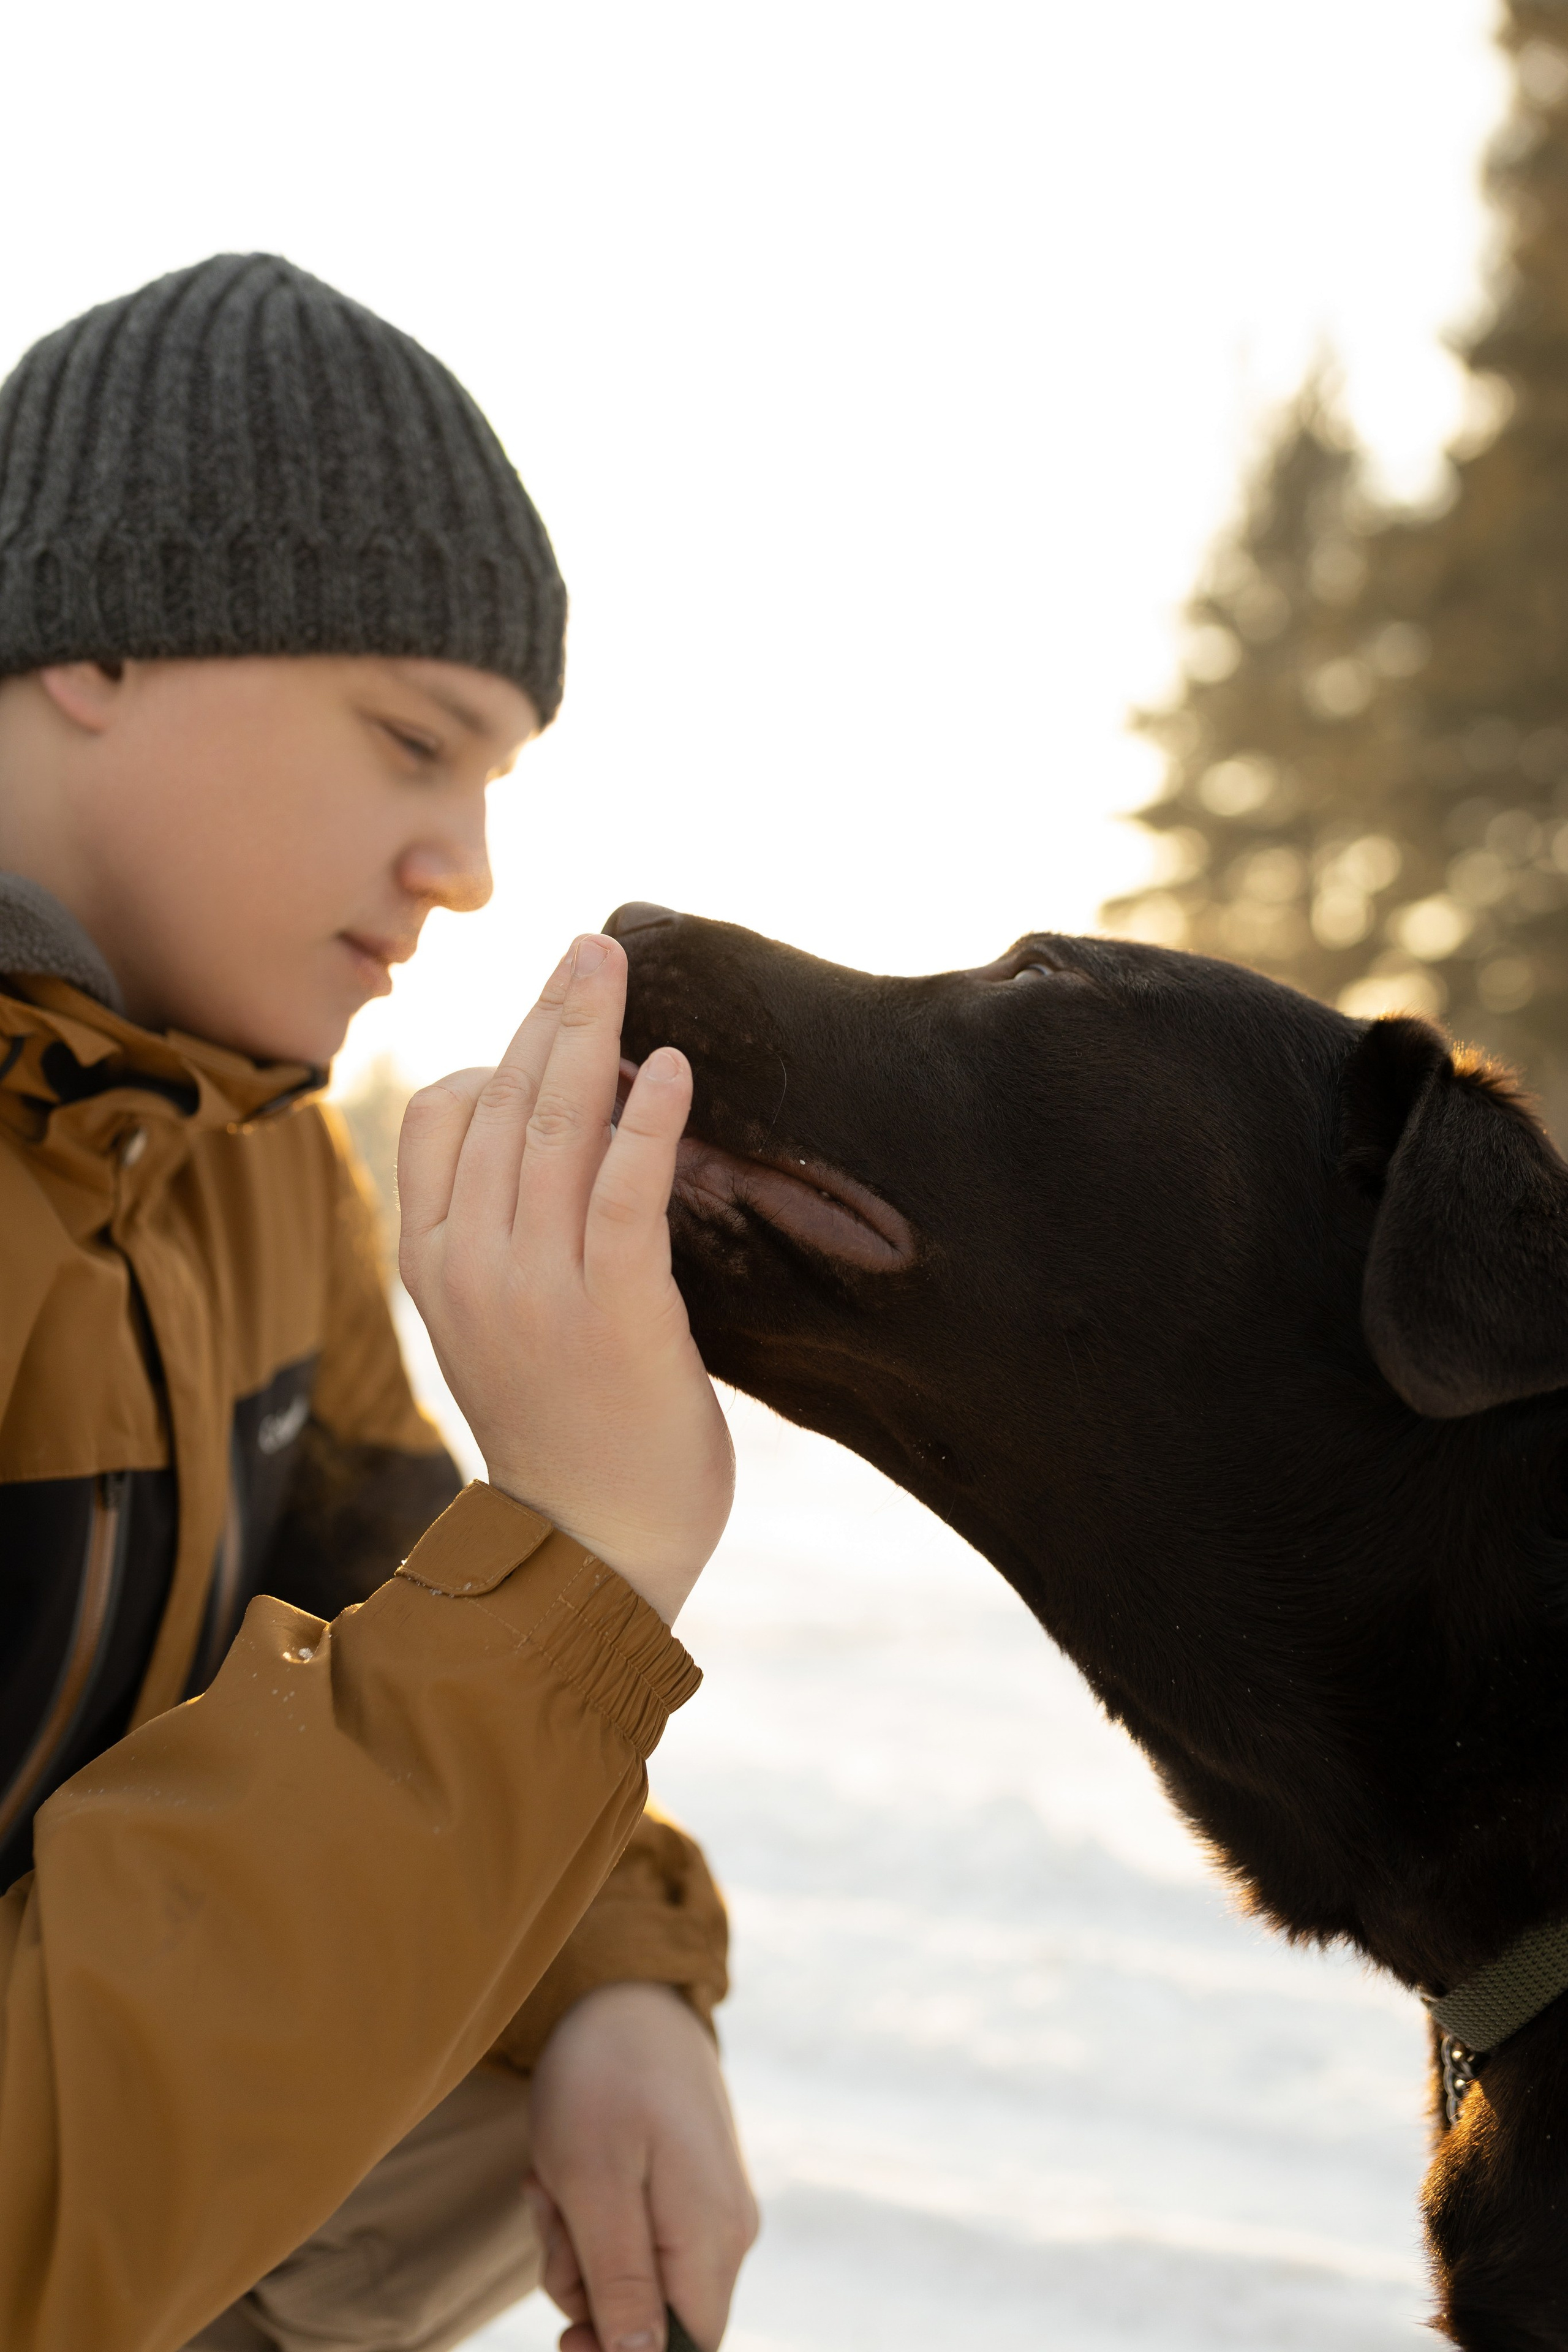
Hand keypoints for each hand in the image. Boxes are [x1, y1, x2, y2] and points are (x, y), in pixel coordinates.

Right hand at [397, 935, 733, 1621]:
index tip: (556, 1010)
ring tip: (618, 969)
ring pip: (557, 1129)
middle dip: (552, 1013)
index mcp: (433, 1261)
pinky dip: (646, 1123)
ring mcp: (536, 1289)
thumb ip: (507, 1232)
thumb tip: (559, 1132)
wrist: (590, 1554)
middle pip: (505, 1102)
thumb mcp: (498, 1322)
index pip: (445, 1116)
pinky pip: (624, 1194)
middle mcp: (472, 1265)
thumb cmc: (565, 1430)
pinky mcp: (614, 1313)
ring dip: (591, 1036)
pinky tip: (669, 1069)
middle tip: (592, 947)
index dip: (502, 1048)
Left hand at [525, 1982, 757, 2351]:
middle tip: (550, 2212)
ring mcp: (711, 2206)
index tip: (567, 2324)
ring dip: (579, 2244)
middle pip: (653, 2317)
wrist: (625, 1990)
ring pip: (636, 2278)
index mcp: (712, 2237)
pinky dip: (592, 2216)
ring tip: (554, 2178)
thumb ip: (621, 2282)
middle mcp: (727, 2230)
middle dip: (586, 2284)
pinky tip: (569, 2169)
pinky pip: (638, 2236)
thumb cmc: (604, 2078)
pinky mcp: (690, 2186)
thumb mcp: (593, 2184)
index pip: (686, 2350)